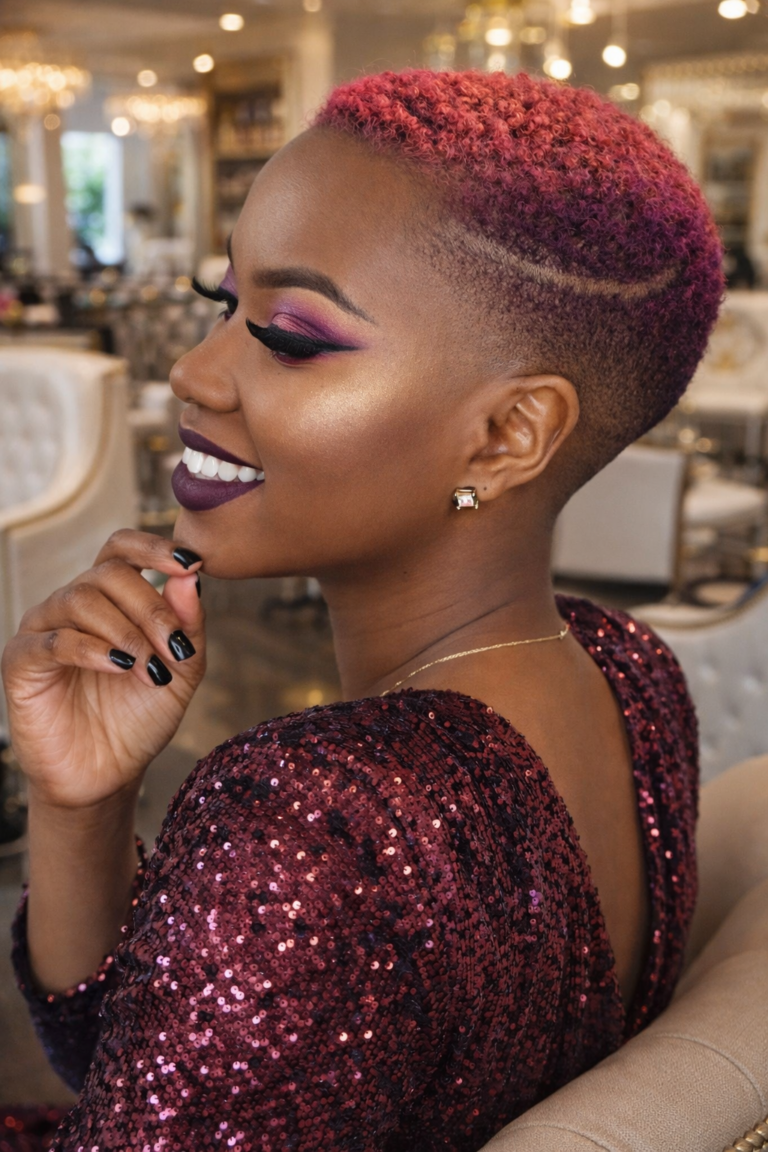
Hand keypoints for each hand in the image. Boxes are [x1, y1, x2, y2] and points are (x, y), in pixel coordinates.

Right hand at [1, 530, 205, 809]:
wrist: (109, 773)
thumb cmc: (141, 717)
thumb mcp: (181, 669)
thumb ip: (188, 623)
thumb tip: (190, 577)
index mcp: (111, 597)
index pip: (122, 547)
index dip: (154, 547)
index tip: (190, 564)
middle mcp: (73, 604)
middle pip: (108, 572)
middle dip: (151, 608)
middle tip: (176, 649)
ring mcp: (44, 629)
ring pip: (80, 599)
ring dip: (126, 631)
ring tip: (150, 669)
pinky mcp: (21, 662)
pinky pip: (54, 640)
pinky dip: (92, 649)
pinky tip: (119, 668)